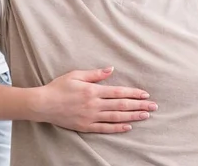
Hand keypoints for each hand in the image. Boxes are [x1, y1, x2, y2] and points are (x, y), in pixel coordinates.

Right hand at [34, 67, 157, 132]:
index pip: (118, 92)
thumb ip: (95, 74)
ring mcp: (90, 117)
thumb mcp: (76, 75)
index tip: (146, 94)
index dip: (133, 94)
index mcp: (92, 91)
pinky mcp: (85, 126)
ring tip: (145, 116)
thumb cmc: (59, 87)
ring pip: (116, 118)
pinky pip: (104, 128)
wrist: (42, 104)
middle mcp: (94, 105)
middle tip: (154, 107)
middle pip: (121, 106)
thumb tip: (111, 69)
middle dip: (139, 106)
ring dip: (132, 117)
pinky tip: (128, 127)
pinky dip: (117, 128)